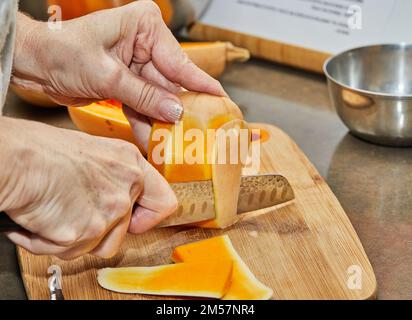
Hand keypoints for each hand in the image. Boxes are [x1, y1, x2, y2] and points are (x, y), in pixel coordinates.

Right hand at [0, 117, 176, 258]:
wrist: (14, 159)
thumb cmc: (39, 150)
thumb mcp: (92, 152)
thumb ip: (113, 176)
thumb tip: (114, 196)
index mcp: (130, 163)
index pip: (164, 202)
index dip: (148, 217)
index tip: (134, 220)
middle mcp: (127, 186)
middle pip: (126, 231)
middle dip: (99, 229)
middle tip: (76, 214)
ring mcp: (110, 211)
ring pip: (100, 245)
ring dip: (75, 238)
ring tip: (53, 214)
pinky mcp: (87, 232)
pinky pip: (71, 252)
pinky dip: (50, 242)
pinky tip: (39, 222)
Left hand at [13, 1, 225, 149]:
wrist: (35, 63)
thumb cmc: (62, 52)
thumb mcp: (107, 75)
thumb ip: (144, 95)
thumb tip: (176, 112)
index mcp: (145, 27)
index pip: (180, 62)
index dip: (202, 85)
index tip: (223, 102)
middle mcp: (145, 44)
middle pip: (172, 83)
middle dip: (182, 110)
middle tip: (201, 132)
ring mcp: (137, 64)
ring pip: (158, 97)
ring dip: (164, 121)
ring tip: (179, 142)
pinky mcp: (127, 82)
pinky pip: (143, 104)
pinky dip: (146, 122)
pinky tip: (155, 140)